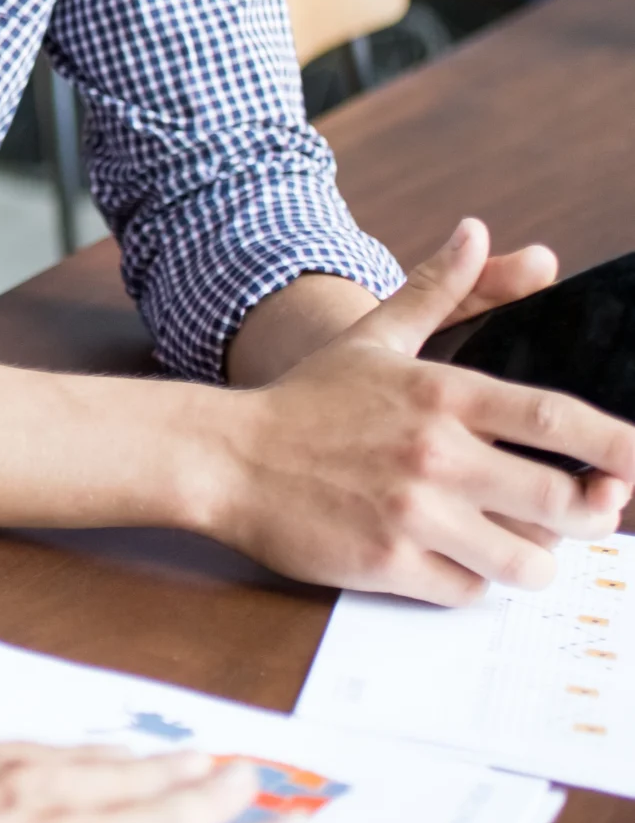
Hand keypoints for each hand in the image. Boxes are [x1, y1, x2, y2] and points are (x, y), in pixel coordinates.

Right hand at [212, 219, 634, 604]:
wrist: (225, 458)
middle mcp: (438, 454)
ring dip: (538, 562)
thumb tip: (478, 232)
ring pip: (525, 560)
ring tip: (526, 550)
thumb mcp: (374, 338)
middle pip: (562, 501)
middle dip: (593, 516)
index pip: (557, 419)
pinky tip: (460, 563)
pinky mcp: (388, 562)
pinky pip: (467, 590)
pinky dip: (474, 584)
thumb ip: (437, 289)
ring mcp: (414, 513)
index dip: (618, 446)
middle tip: (591, 514)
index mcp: (445, 395)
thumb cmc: (305, 401)